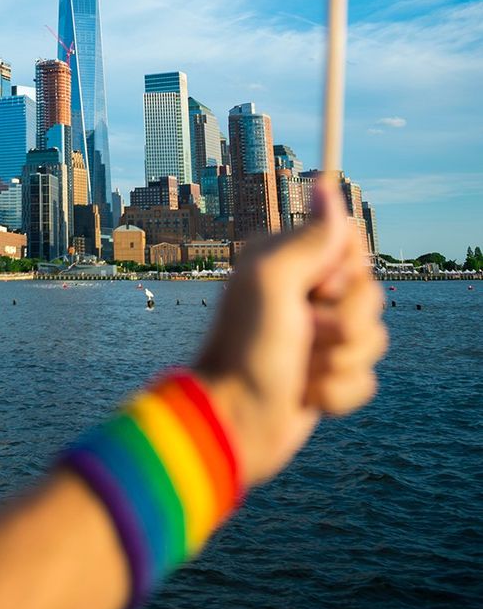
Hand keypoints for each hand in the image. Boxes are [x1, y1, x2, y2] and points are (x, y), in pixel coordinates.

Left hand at [194, 181, 387, 489]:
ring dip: (340, 362)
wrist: (235, 423)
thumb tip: (328, 185)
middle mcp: (305, 292)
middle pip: (370, 292)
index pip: (351, 246)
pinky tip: (307, 396)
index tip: (317, 288)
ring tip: (303, 370)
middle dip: (345, 323)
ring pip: (374, 337)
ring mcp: (318, 336)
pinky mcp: (329, 376)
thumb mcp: (274, 282)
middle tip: (306, 333)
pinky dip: (339, 393)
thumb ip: (309, 239)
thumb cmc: (246, 348)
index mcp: (289, 260)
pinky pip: (367, 379)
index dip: (345, 273)